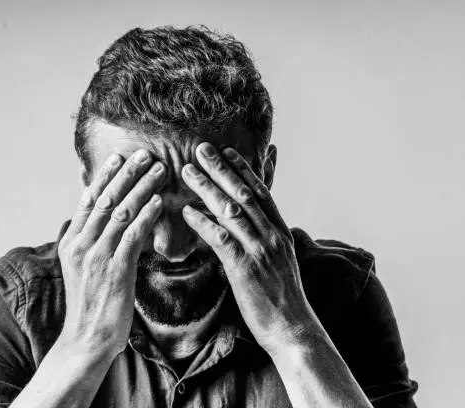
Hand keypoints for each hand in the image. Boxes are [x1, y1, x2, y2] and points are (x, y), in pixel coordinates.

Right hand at [57, 149, 164, 356]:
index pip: (89, 200)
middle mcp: (80, 245)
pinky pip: (132, 236)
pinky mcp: (115, 271)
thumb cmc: (89, 303)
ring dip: (142, 188)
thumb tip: (100, 219)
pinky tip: (159, 202)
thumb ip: (89, 241)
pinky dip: (146, 216)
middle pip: (105, 199)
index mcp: (71, 241)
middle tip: (145, 154)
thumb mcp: (81, 268)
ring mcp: (96, 257)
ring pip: (121, 213)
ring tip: (159, 170)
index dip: (105, 176)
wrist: (86, 340)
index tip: (120, 157)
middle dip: (126, 174)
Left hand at [181, 143, 318, 353]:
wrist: (293, 328)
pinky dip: (203, 222)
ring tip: (187, 171)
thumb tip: (247, 226)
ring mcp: (260, 250)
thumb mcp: (279, 261)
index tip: (226, 151)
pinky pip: (221, 239)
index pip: (261, 192)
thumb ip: (264, 239)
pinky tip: (187, 211)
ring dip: (207, 188)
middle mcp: (272, 235)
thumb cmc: (282, 297)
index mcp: (281, 232)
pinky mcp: (245, 268)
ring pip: (231, 210)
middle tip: (200, 149)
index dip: (243, 169)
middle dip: (221, 169)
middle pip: (244, 193)